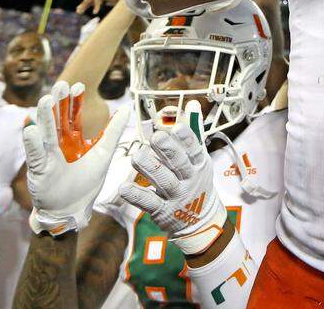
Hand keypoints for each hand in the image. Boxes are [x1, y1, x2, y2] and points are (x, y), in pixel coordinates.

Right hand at [23, 81, 129, 235]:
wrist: (72, 209)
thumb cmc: (85, 182)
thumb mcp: (103, 154)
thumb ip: (113, 131)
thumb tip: (127, 108)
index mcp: (72, 139)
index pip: (73, 115)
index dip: (75, 101)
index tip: (80, 86)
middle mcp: (58, 144)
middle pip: (58, 119)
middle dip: (59, 102)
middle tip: (61, 84)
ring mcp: (47, 155)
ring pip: (45, 132)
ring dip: (45, 116)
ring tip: (46, 100)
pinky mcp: (39, 170)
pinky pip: (35, 154)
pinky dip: (33, 143)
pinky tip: (31, 130)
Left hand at [118, 101, 226, 254]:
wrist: (199, 220)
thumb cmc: (196, 181)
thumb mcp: (200, 158)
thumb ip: (194, 131)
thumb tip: (191, 104)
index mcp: (199, 164)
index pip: (194, 149)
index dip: (186, 138)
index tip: (175, 126)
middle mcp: (190, 179)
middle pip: (180, 164)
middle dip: (168, 150)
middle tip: (155, 137)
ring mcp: (177, 196)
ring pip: (164, 181)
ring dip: (150, 168)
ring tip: (137, 156)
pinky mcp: (162, 211)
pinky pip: (149, 202)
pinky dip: (137, 195)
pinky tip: (124, 187)